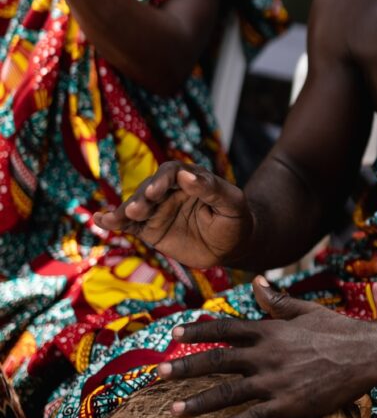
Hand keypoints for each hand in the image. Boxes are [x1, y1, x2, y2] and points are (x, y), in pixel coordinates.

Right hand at [93, 162, 253, 268]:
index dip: (163, 180)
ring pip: (137, 205)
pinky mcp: (148, 228)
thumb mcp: (232, 204)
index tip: (158, 191)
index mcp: (190, 178)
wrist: (231, 245)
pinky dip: (113, 221)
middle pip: (150, 188)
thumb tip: (187, 176)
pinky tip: (100, 220)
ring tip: (117, 219)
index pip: (172, 173)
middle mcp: (170, 190)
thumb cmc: (234, 219)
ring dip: (126, 210)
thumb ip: (212, 189)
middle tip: (140, 209)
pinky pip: (128, 223)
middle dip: (143, 197)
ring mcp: (157, 208)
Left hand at [157, 276, 375, 417]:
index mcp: (269, 331)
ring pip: (227, 392)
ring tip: (172, 410)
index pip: (226, 328)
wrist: (367, 355)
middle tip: (158, 373)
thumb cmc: (339, 331)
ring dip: (197, 402)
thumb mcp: (306, 310)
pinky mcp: (287, 405)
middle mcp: (266, 355)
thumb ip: (277, 300)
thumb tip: (257, 282)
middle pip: (217, 360)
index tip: (174, 333)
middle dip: (185, 367)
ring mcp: (274, 382)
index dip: (198, 330)